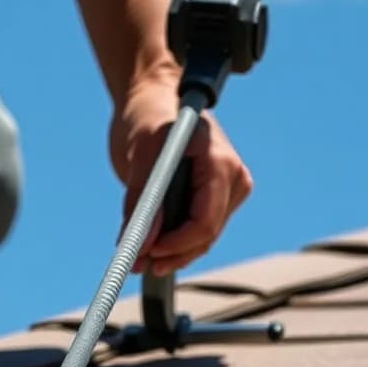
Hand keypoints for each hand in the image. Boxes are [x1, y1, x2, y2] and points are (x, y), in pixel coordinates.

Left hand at [111, 74, 252, 275]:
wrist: (153, 102)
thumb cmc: (147, 117)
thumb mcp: (140, 153)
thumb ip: (142, 199)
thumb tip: (142, 241)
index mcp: (219, 161)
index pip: (205, 220)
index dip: (176, 243)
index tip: (145, 252)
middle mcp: (232, 177)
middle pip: (206, 234)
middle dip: (171, 253)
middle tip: (135, 264)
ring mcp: (229, 189)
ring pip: (203, 238)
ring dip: (171, 253)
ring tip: (137, 260)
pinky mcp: (217, 198)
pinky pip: (198, 230)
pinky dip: (175, 242)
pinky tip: (149, 249)